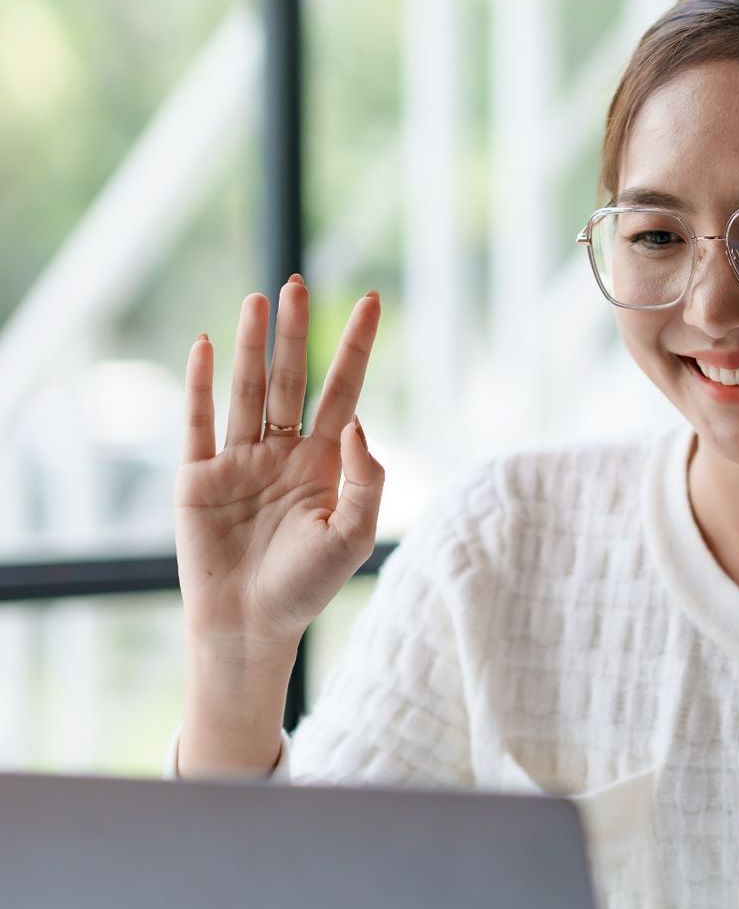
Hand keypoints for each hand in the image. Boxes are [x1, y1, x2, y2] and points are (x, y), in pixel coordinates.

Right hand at [175, 275, 383, 652]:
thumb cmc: (307, 587)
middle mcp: (282, 452)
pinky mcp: (198, 477)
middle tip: (299, 282)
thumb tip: (356, 421)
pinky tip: (205, 343)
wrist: (250, 625)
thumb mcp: (353, 535)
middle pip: (291, 379)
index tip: (371, 302)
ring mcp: (239, 461)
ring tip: (260, 298)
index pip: (344, 391)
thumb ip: (367, 480)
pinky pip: (198, 421)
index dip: (356, 347)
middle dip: (297, 332)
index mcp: (324, 463)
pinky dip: (200, 384)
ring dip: (251, 344)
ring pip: (246, 390)